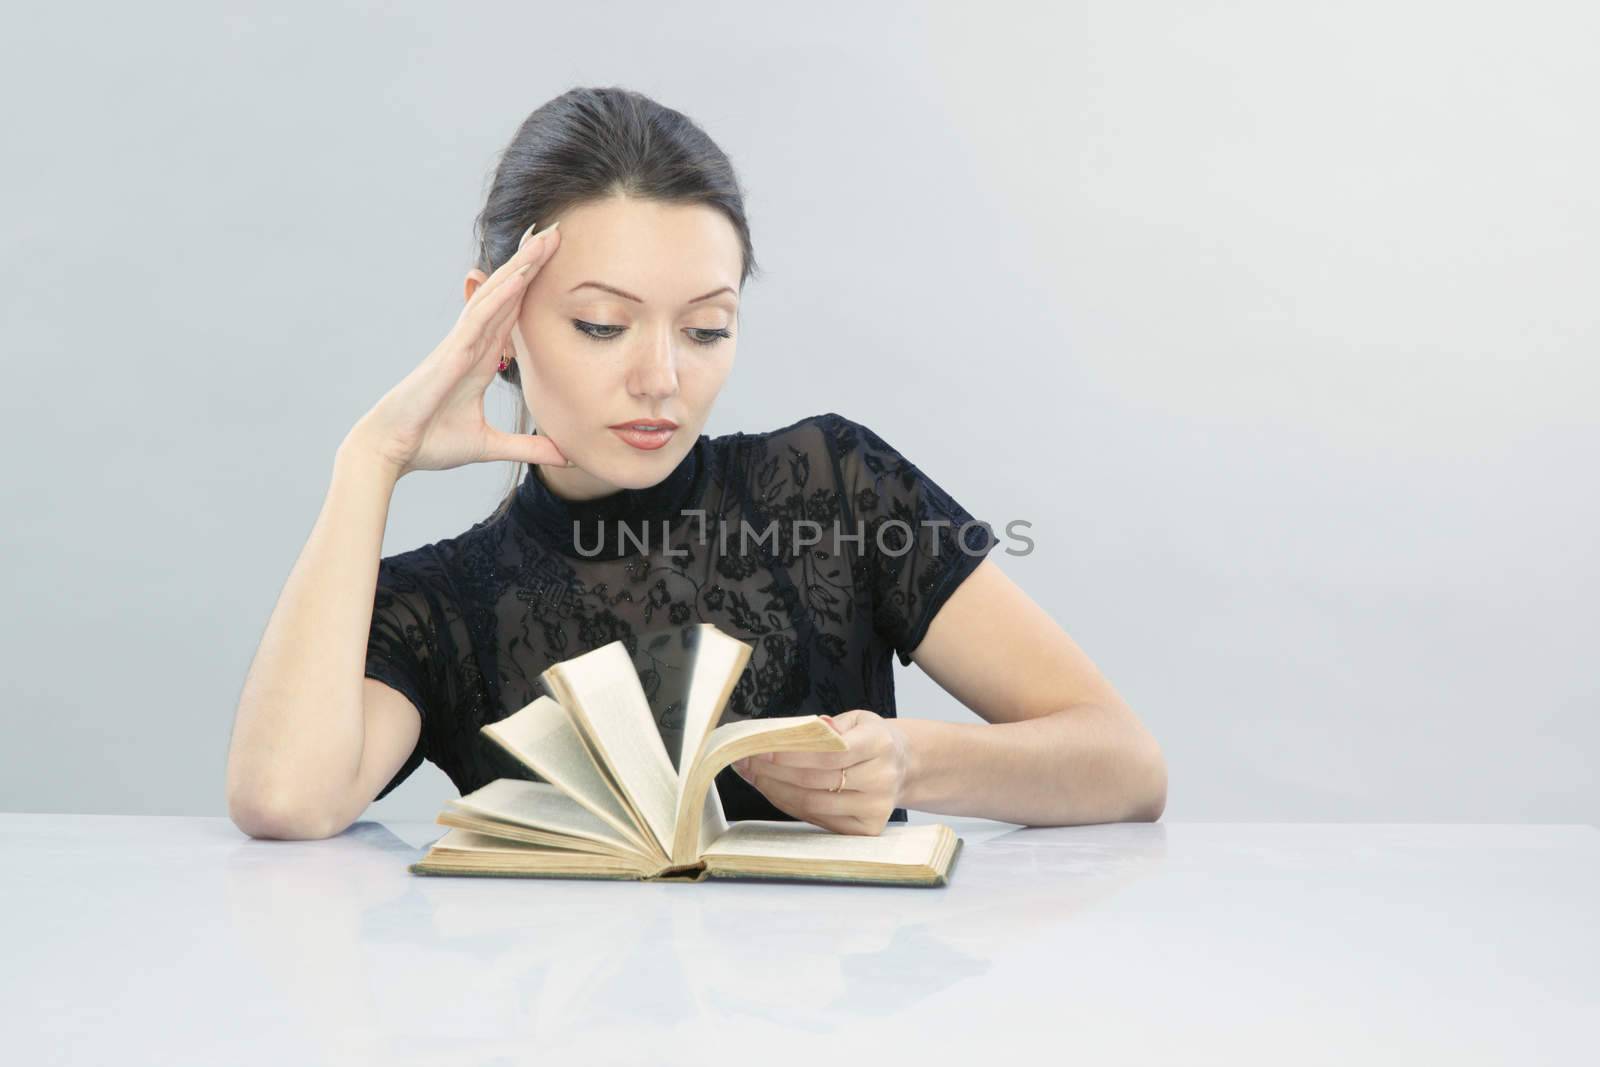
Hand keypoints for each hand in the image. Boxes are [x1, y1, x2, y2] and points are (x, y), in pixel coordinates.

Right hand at [346, 222, 569, 477]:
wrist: (392, 451)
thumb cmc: (429, 443)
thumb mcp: (489, 446)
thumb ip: (526, 448)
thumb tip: (563, 454)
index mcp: (480, 360)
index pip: (512, 317)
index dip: (532, 289)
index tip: (557, 265)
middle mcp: (471, 345)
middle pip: (506, 296)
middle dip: (530, 264)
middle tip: (556, 232)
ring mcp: (460, 345)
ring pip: (495, 296)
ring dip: (520, 267)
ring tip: (545, 239)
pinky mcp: (450, 353)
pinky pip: (479, 318)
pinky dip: (500, 296)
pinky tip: (520, 275)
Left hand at [732, 710, 911, 835]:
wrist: (903, 768)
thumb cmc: (871, 740)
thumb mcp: (857, 720)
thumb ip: (825, 726)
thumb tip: (788, 733)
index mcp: (880, 744)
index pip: (830, 754)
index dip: (792, 753)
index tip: (761, 747)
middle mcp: (882, 779)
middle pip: (816, 780)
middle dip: (774, 771)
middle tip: (745, 760)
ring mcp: (876, 808)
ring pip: (812, 804)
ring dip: (775, 790)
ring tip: (753, 775)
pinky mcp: (866, 829)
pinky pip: (817, 819)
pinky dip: (790, 805)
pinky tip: (773, 790)